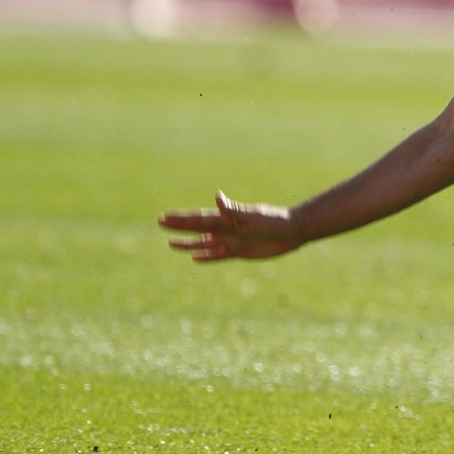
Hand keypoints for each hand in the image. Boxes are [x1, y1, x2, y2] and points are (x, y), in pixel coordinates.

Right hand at [158, 191, 305, 261]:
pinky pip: (217, 256)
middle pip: (196, 229)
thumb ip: (233, 209)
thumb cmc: (274, 220)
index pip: (198, 219)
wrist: (292, 231)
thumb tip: (216, 196)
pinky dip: (205, 257)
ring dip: (187, 243)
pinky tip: (194, 258)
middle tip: (160, 223)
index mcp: (226, 218)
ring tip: (171, 244)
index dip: (180, 218)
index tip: (164, 216)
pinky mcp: (239, 252)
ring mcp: (231, 240)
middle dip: (178, 227)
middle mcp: (226, 228)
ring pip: (203, 243)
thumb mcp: (252, 215)